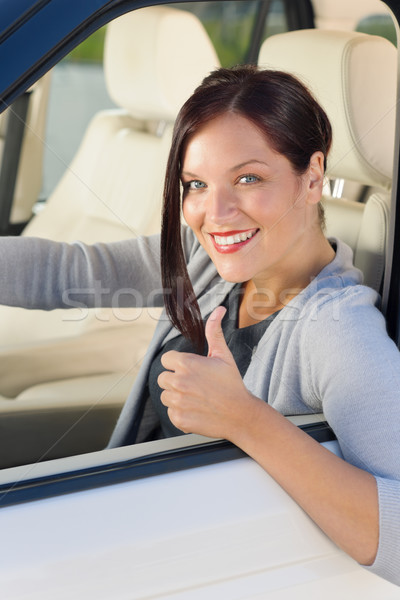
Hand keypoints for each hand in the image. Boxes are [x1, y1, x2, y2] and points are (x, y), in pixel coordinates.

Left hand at [158, 306, 256, 438]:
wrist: (241, 414)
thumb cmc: (232, 384)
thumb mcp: (223, 355)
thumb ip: (214, 332)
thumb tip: (219, 309)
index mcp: (186, 363)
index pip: (166, 360)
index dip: (177, 364)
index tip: (190, 370)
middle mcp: (179, 382)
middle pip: (162, 378)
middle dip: (175, 380)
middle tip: (194, 385)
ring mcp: (178, 401)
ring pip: (165, 395)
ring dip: (176, 396)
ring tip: (195, 397)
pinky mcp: (178, 419)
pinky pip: (170, 412)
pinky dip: (180, 412)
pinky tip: (195, 409)